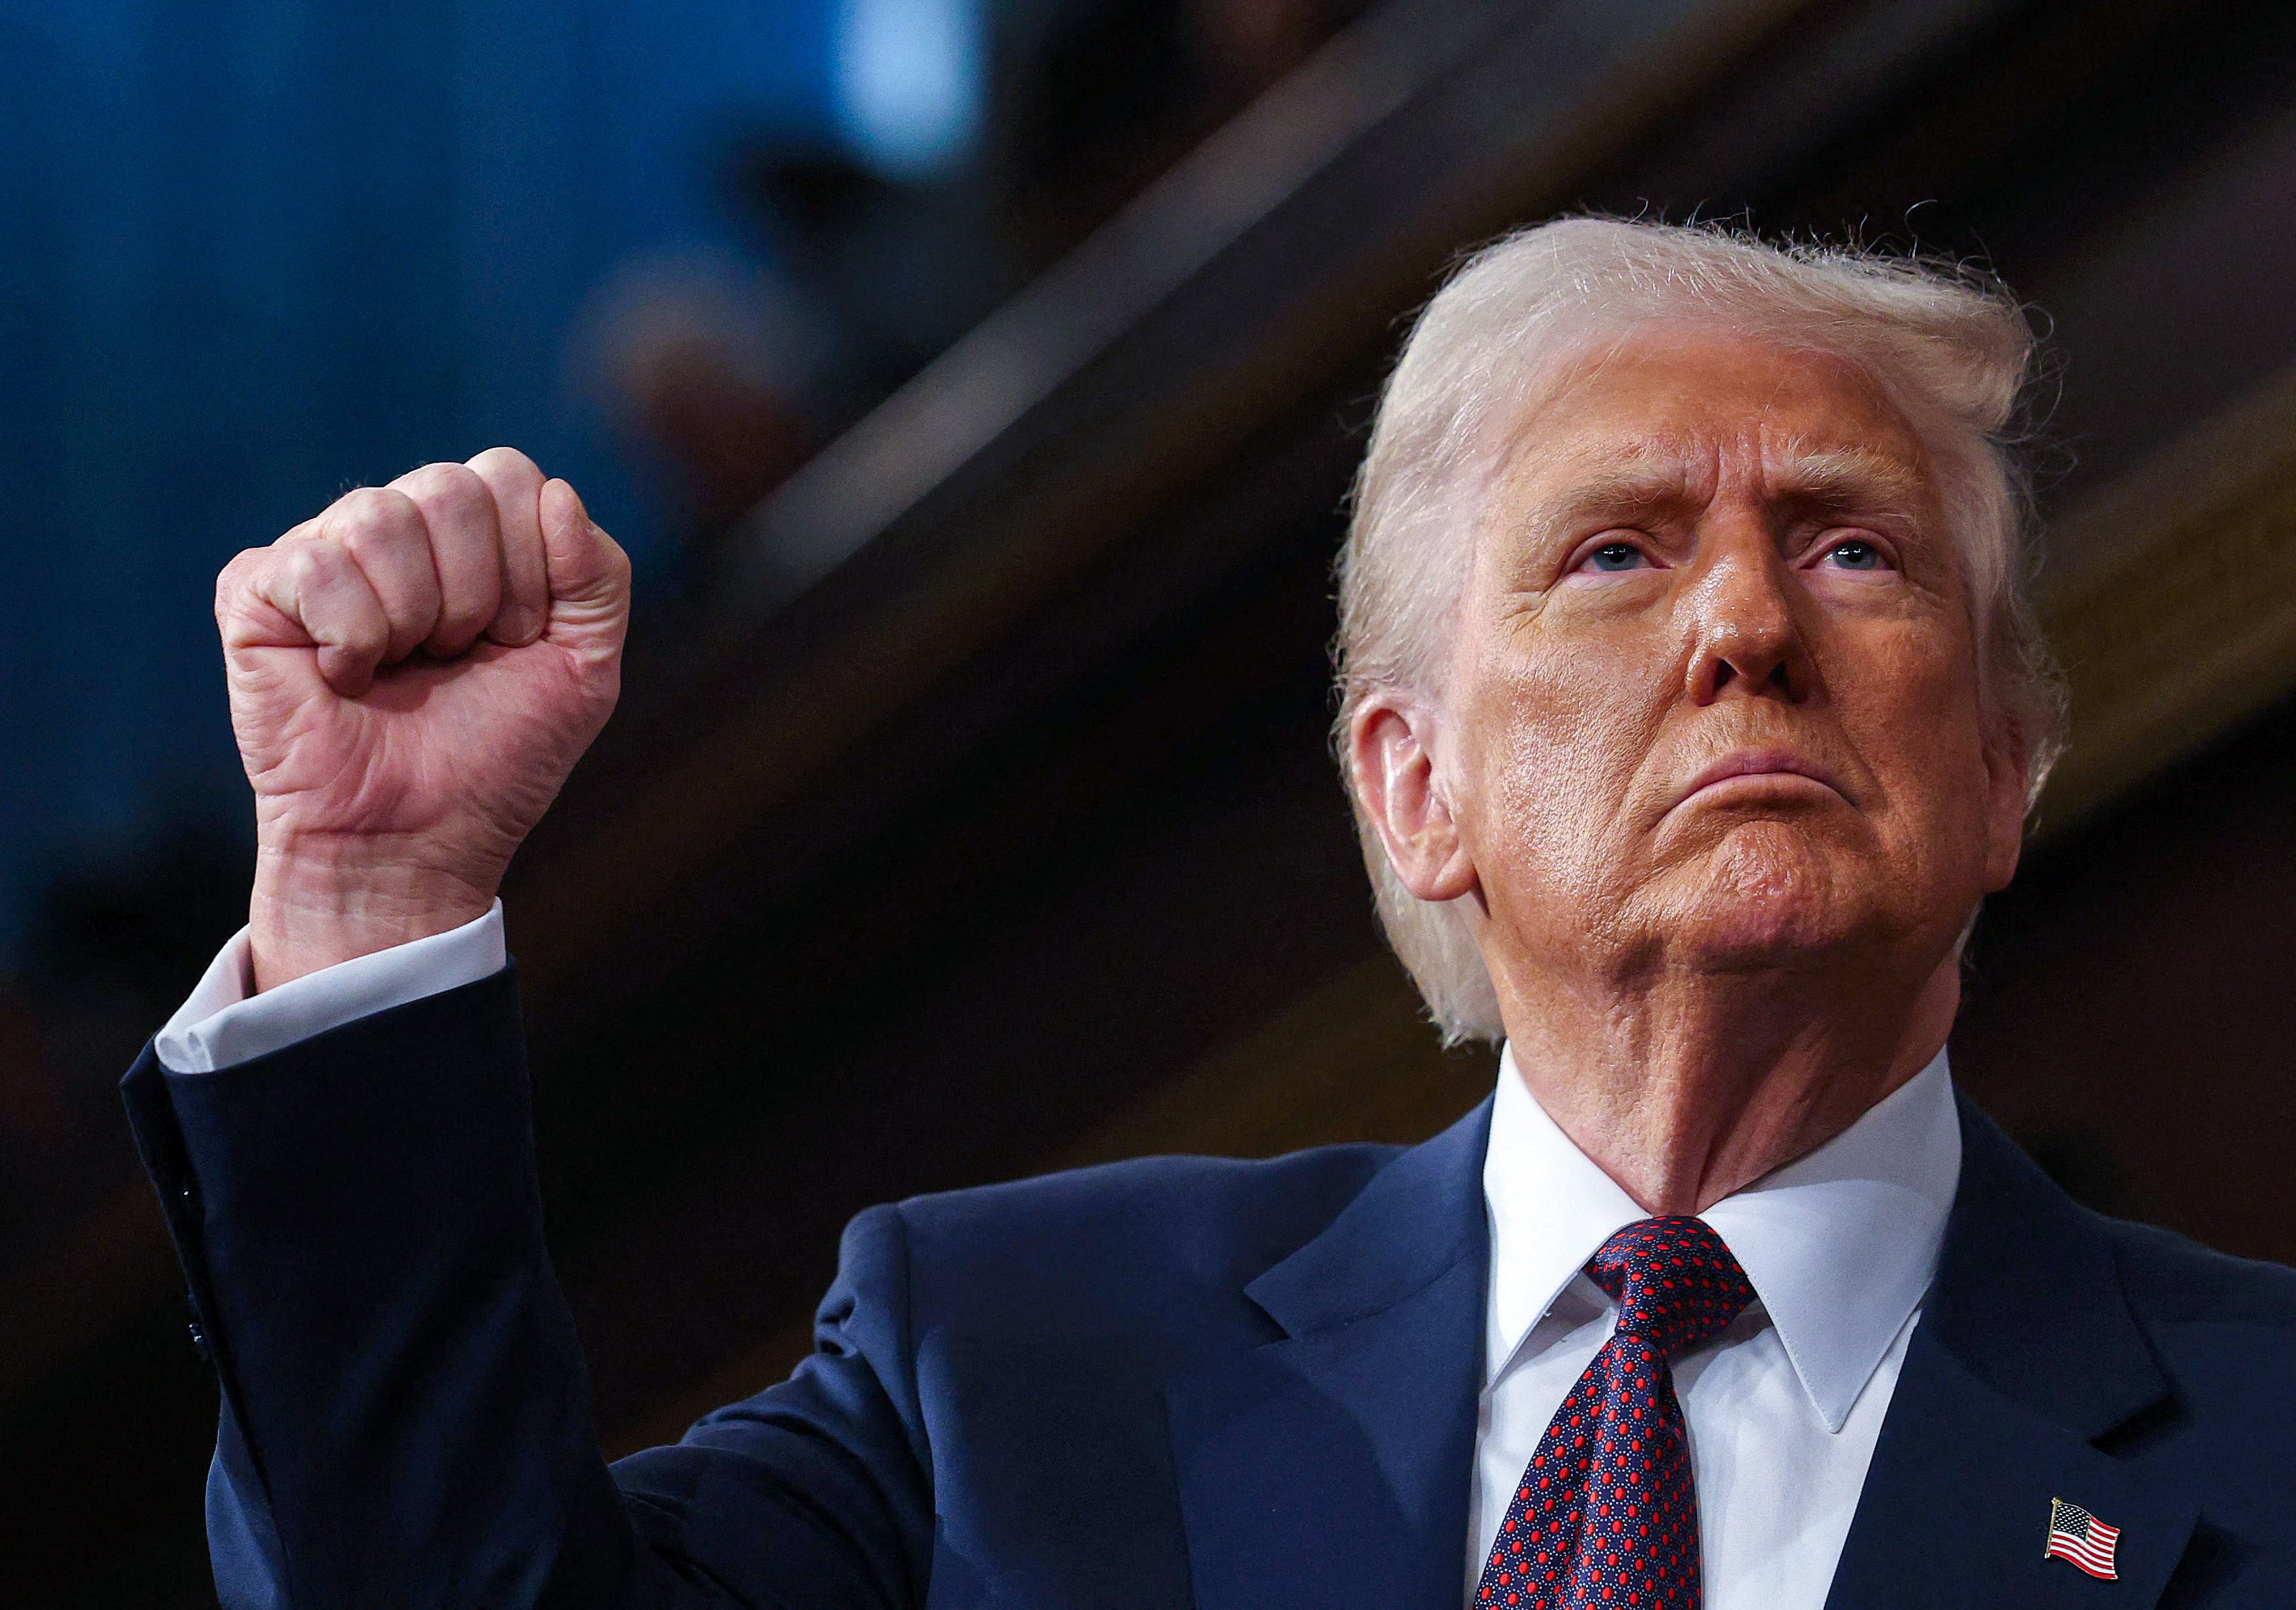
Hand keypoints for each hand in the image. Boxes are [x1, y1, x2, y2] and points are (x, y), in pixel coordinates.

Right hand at [215, 449, 631, 988]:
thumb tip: (558, 492)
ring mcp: (322, 552)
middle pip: (451, 487)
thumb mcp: (585, 667)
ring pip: (381, 515)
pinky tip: (344, 678)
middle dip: (477, 593)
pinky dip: (353, 638)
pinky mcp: (256, 590)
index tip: (516, 639)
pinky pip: (316, 564)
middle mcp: (396, 529)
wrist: (418, 840)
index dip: (530, 565)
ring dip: (415, 617)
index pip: (509, 476)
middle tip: (456, 658)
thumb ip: (599, 577)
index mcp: (472, 535)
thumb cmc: (496, 756)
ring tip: (402, 669)